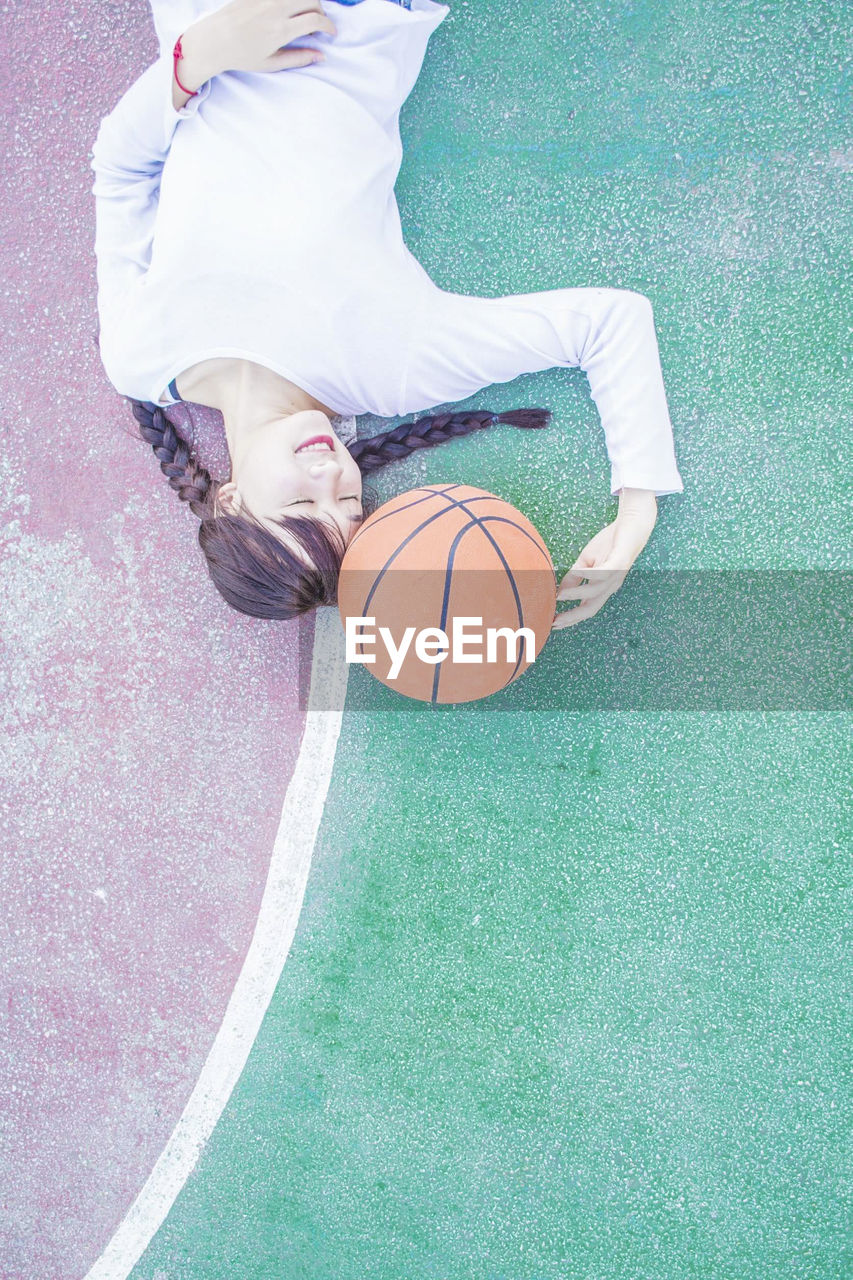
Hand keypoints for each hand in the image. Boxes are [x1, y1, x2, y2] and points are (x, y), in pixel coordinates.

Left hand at [182, 0, 336, 84]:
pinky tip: (288, 9)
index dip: (329, 25)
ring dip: (307, 2)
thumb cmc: (241, 55)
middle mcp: (276, 10)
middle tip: (317, 24)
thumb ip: (298, 58)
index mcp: (281, 30)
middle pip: (312, 1)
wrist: (214, 39)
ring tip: (304, 14)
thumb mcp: (271, 63)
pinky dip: (291, 1)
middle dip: (320, 12)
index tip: (331, 33)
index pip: (316, 20)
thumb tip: (321, 56)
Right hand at [551, 489, 656, 629]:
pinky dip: (589, 574)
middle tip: (556, 621)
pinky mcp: (619, 563)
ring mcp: (615, 576)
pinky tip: (577, 571)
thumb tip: (558, 591)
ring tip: (559, 595)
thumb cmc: (609, 544)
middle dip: (573, 616)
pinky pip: (603, 572)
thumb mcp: (586, 563)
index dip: (570, 618)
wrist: (632, 525)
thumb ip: (574, 577)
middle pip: (591, 608)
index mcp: (602, 588)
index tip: (554, 624)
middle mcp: (610, 586)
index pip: (585, 608)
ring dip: (576, 594)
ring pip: (595, 591)